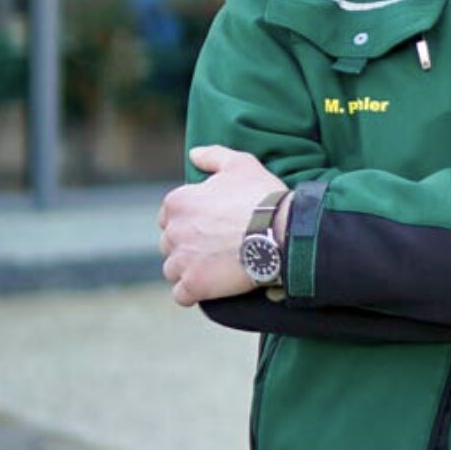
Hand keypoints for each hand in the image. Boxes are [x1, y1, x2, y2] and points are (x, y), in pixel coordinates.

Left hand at [157, 145, 285, 306]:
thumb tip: (193, 154)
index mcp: (178, 202)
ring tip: (215, 268)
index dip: (190, 222)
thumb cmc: (261, 196)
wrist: (281, 232)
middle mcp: (173, 231)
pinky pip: (182, 295)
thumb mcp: (241, 164)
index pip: (169, 217)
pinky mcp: (193, 285)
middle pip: (170, 244)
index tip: (210, 226)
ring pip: (173, 269)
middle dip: (188, 246)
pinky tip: (212, 287)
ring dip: (189, 270)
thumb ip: (213, 156)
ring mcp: (181, 260)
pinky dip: (193, 293)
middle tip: (216, 247)